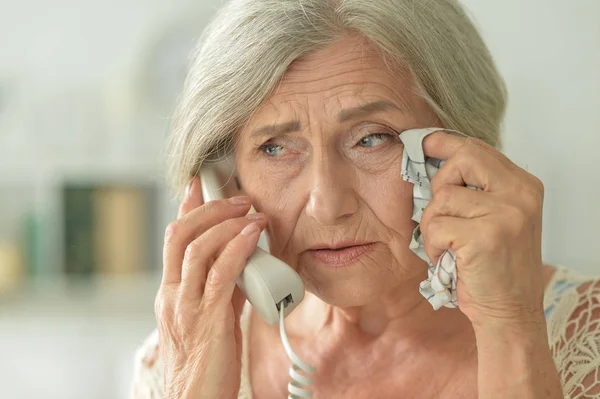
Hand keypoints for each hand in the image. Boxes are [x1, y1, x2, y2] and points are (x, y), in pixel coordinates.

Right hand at [155, 177, 266, 398]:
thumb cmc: (207, 363)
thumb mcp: (213, 317)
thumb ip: (224, 287)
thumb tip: (243, 260)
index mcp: (171, 293)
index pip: (173, 239)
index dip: (187, 207)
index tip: (201, 184)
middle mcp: (173, 295)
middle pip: (180, 234)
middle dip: (211, 208)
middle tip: (240, 198)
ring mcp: (186, 307)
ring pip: (197, 248)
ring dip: (227, 223)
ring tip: (252, 212)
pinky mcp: (207, 320)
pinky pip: (220, 274)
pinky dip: (237, 248)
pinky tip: (252, 235)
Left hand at [419, 132, 545, 332]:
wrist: (510, 313)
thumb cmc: (495, 268)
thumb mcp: (497, 219)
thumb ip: (477, 190)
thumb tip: (435, 161)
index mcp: (524, 187)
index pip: (479, 149)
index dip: (446, 142)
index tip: (424, 140)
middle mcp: (520, 194)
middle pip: (462, 158)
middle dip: (440, 183)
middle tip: (443, 214)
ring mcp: (504, 214)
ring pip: (441, 199)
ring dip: (433, 226)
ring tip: (449, 247)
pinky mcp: (483, 236)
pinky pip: (435, 226)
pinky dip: (432, 246)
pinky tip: (448, 259)